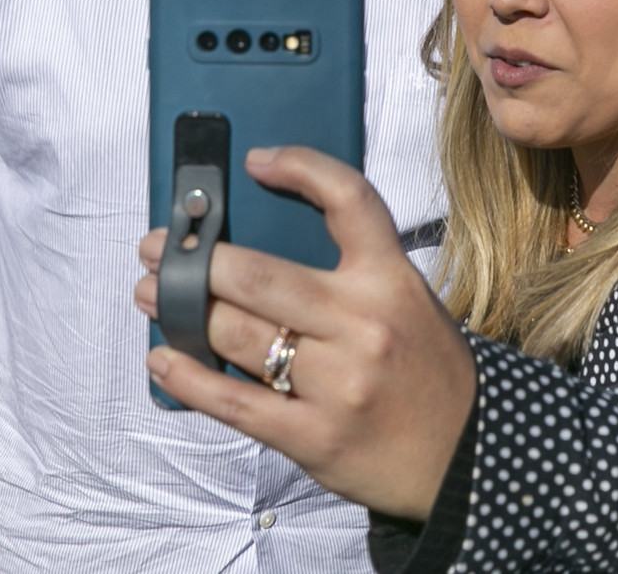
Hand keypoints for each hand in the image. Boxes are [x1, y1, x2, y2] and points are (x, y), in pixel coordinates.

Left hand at [135, 146, 476, 520]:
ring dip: (178, 308)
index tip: (255, 161)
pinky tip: (163, 359)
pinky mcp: (312, 436)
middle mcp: (365, 325)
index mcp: (393, 280)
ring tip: (153, 294)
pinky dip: (187, 377)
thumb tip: (256, 249)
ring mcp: (338, 384)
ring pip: (235, 333)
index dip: (300, 167)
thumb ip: (348, 273)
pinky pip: (233, 401)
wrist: (465, 457)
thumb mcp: (406, 302)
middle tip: (160, 247)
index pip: (348, 199)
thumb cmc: (424, 371)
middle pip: (258, 275)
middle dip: (193, 257)